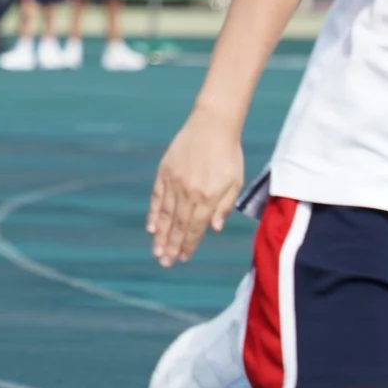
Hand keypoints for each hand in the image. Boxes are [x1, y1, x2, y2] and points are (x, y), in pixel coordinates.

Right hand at [146, 116, 243, 267]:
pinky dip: (154, 213)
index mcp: (208, 196)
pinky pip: (157, 197)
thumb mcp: (235, 181)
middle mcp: (189, 192)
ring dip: (161, 236)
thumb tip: (214, 229)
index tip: (182, 258)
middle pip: (179, 225)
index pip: (196, 227)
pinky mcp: (165, 171)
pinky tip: (151, 227)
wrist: (212, 124)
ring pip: (166, 214)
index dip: (189, 244)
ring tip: (156, 252)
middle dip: (172, 246)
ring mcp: (174, 181)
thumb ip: (224, 206)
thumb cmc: (229, 153)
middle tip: (165, 263)